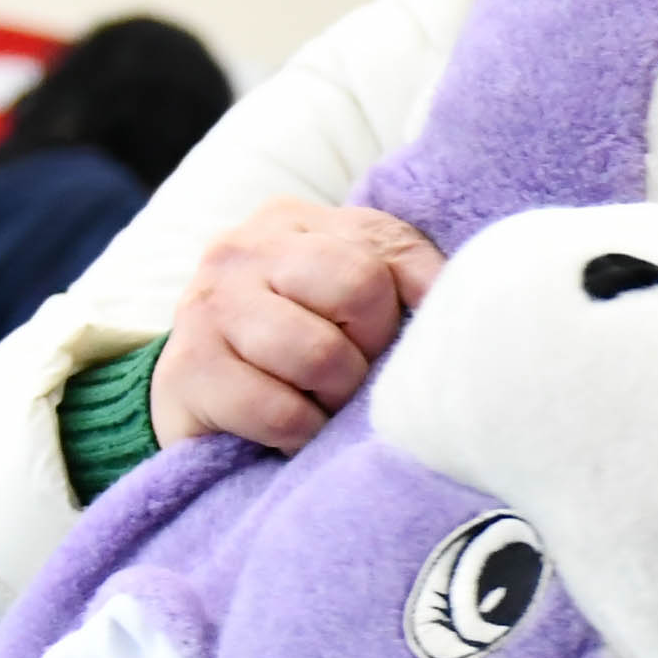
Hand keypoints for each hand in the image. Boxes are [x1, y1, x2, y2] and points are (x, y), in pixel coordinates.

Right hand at [155, 196, 445, 453]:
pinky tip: (292, 430)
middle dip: (369, 350)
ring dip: (335, 397)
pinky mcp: (190, 370)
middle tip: (351, 377)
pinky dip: (301, 434)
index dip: (401, 311)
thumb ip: (402, 277)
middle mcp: (245, 249)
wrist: (192, 397)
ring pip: (320, 355)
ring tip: (320, 404)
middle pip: (357, 288)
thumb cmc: (290, 345)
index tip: (384, 343)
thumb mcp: (346, 295)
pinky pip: (281, 411)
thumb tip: (467, 298)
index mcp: (295, 223)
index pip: (387, 252)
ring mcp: (211, 306)